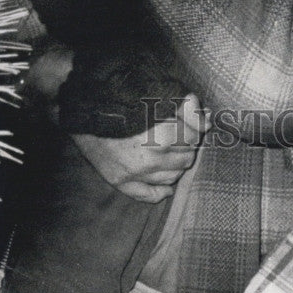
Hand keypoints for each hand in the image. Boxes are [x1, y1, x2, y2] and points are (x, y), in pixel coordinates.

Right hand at [72, 92, 209, 203]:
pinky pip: (151, 195)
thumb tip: (208, 119)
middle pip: (187, 158)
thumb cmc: (122, 101)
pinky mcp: (122, 184)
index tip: (188, 120)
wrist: (84, 113)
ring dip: (176, 164)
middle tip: (177, 133)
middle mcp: (150, 159)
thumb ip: (186, 108)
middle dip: (186, 145)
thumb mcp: (157, 98)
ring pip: (173, 177)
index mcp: (161, 135)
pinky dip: (162, 188)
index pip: (194, 137)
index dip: (194, 127)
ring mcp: (135, 175)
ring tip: (168, 150)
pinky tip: (163, 178)